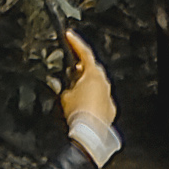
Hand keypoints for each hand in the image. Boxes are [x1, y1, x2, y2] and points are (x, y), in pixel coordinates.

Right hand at [58, 25, 117, 158]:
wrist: (89, 133)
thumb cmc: (77, 113)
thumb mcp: (63, 96)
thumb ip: (62, 86)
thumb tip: (58, 84)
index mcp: (93, 74)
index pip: (84, 52)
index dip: (75, 43)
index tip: (69, 35)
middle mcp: (104, 82)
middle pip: (91, 69)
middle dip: (80, 68)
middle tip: (69, 68)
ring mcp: (108, 95)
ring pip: (96, 84)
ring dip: (85, 84)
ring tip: (72, 90)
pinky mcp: (109, 108)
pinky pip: (100, 98)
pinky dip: (91, 98)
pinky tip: (82, 104)